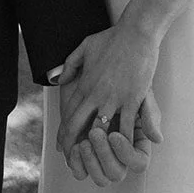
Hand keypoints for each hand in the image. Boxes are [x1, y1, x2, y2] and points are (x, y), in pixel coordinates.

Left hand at [55, 20, 163, 183]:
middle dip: (73, 144)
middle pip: (78, 125)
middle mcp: (96, 94)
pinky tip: (120, 151)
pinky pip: (126, 125)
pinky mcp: (132, 98)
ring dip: (96, 146)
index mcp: (85, 84)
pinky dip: (122, 140)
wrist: (136, 32)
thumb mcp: (85, 47)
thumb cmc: (112, 38)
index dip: (64, 132)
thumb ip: (70, 65)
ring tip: (94, 160)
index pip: (69, 113)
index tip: (61, 145)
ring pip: (100, 129)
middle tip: (72, 160)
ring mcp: (114, 97)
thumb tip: (57, 79)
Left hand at [63, 94, 162, 185]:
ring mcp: (100, 156)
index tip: (114, 135)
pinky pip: (80, 171)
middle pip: (115, 172)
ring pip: (99, 176)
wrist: (97, 72)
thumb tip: (157, 139)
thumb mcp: (138, 93)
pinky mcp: (82, 154)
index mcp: (136, 143)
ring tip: (83, 142)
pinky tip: (72, 147)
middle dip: (104, 154)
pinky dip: (76, 163)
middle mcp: (119, 155)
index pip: (138, 162)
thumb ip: (148, 115)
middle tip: (94, 134)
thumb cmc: (122, 84)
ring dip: (90, 161)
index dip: (126, 153)